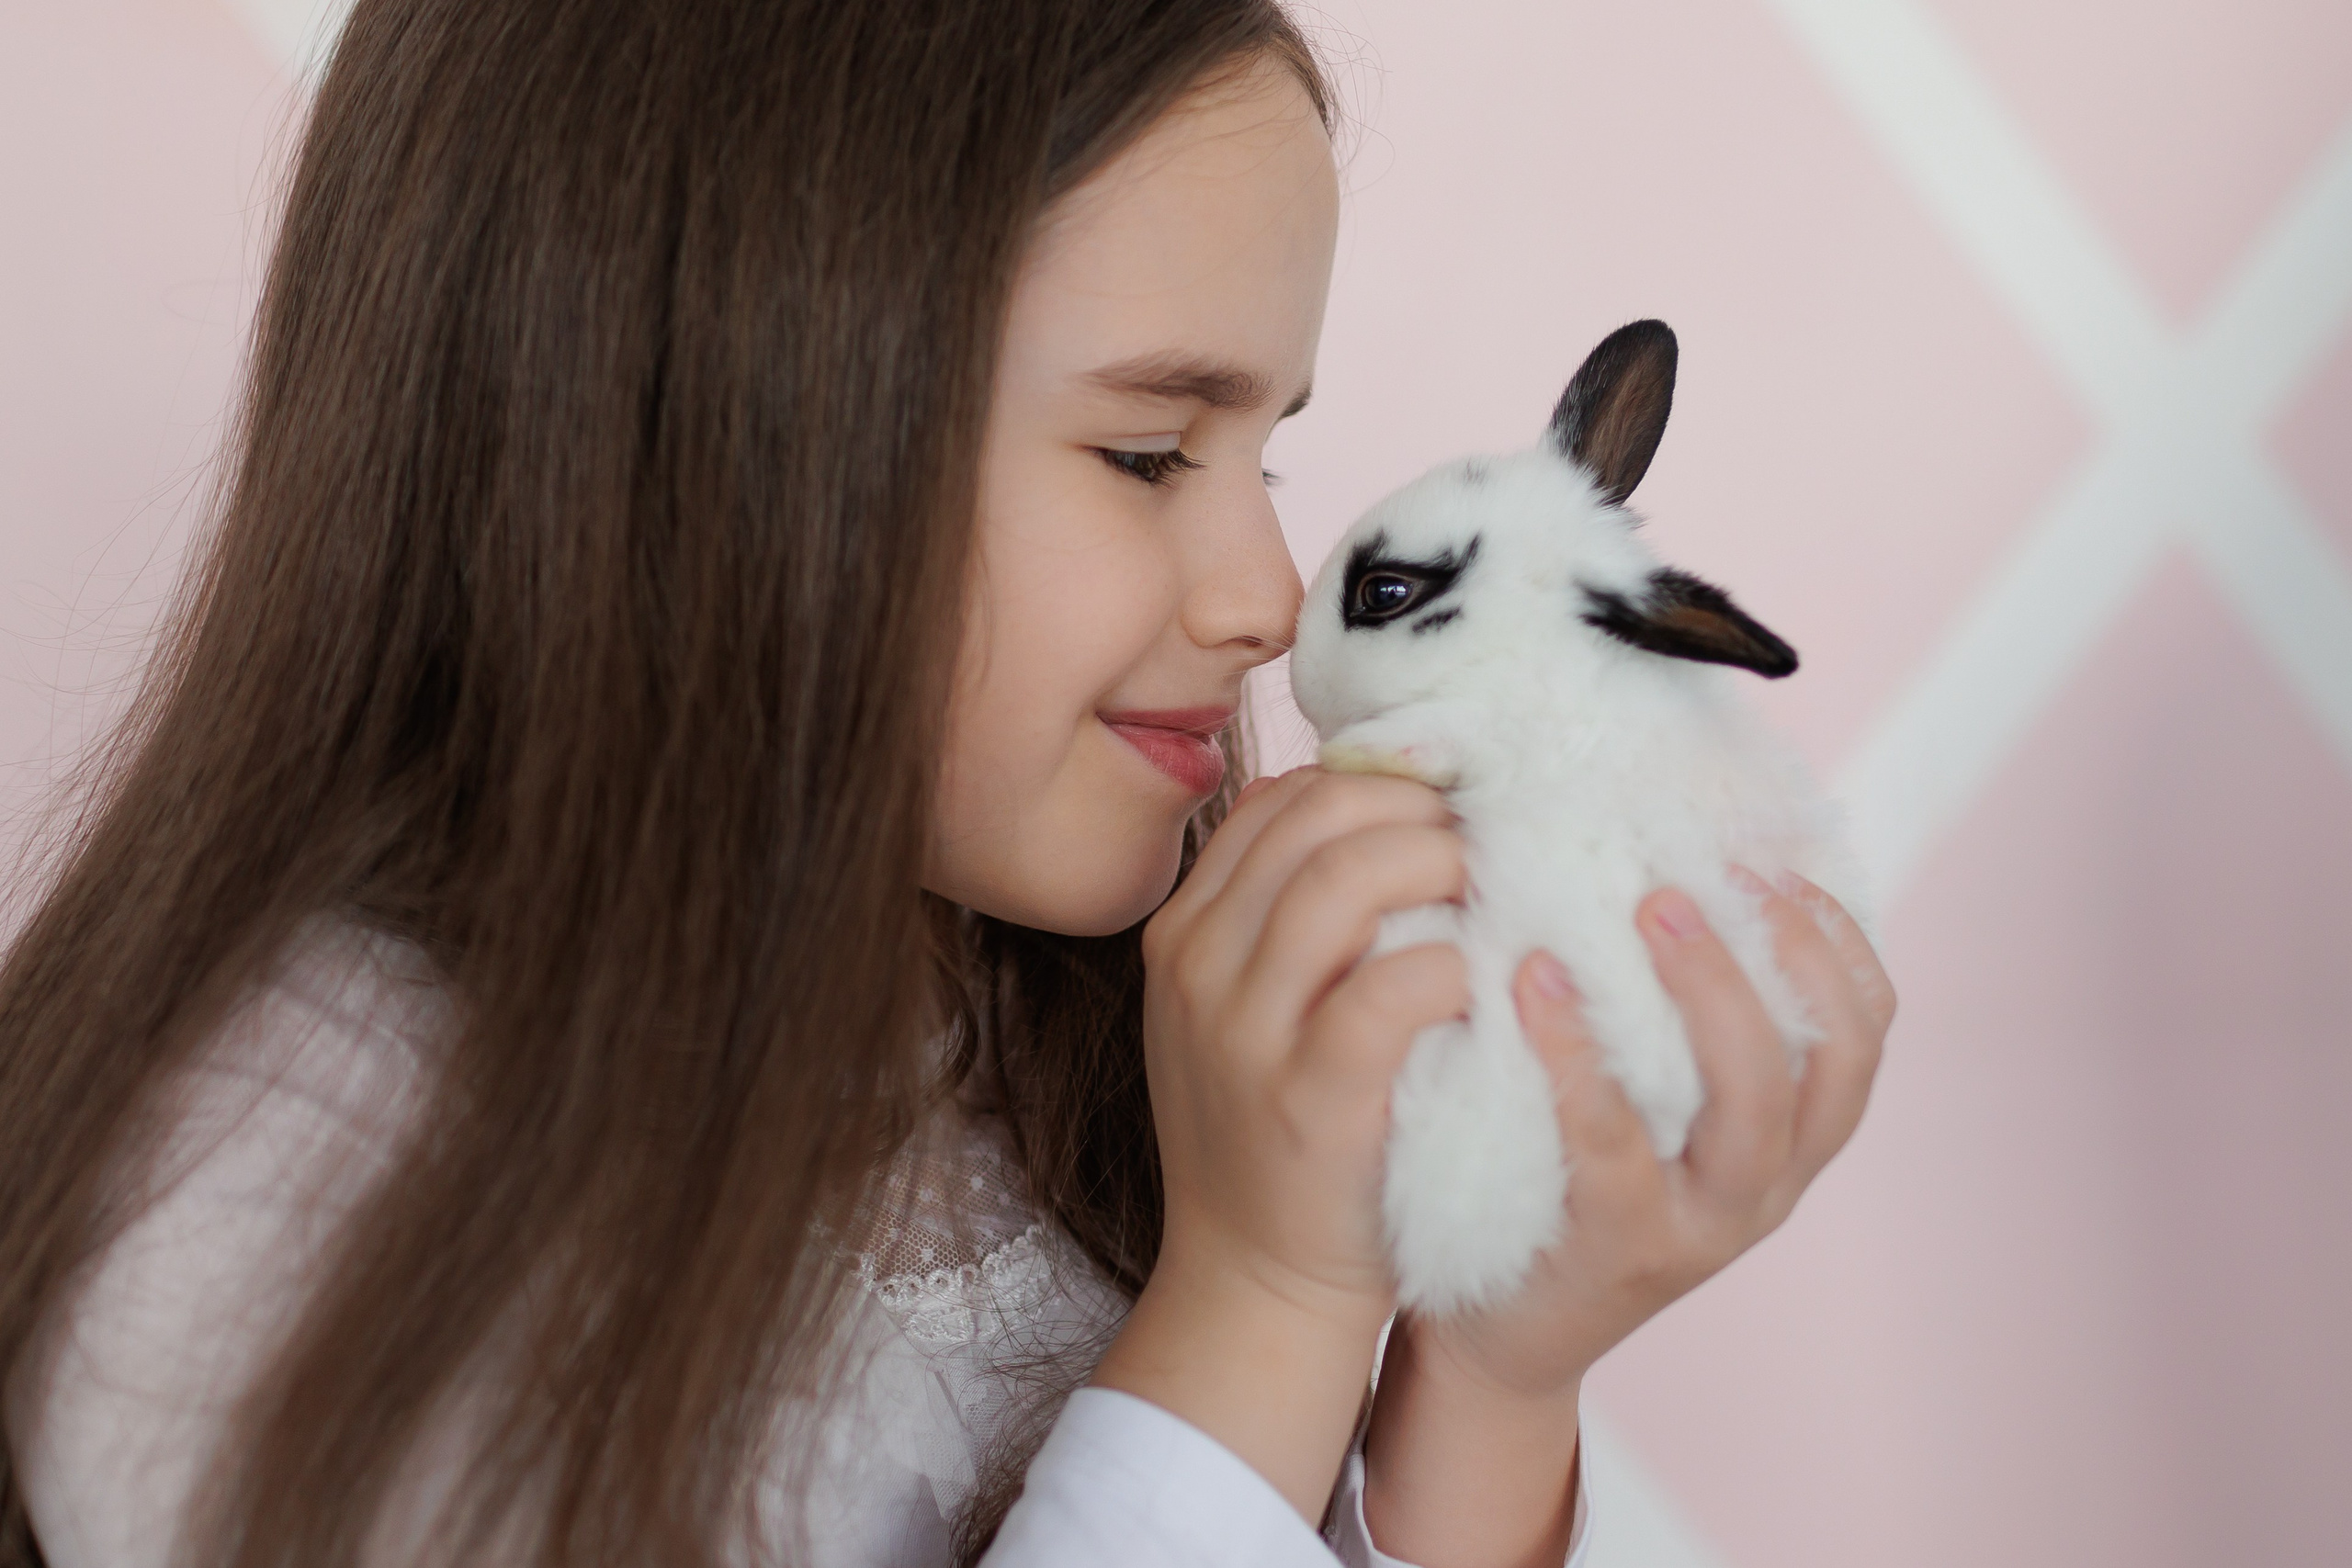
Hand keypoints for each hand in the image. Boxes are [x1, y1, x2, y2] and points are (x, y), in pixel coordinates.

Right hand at [1090, 764, 1472, 1517]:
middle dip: (1418, 811)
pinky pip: (1388, 990)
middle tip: (1484, 843)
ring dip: (1439, 868)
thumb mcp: (1240, 1010)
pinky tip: (1479, 986)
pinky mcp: (1308, 1098)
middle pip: (1317, 820)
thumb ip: (1278, 917)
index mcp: (1182, 933)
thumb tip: (1376, 811)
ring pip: (1347, 880)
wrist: (1254, 1280)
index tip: (1442, 807)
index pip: (1278, 799)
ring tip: (1491, 897)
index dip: (1374, 783)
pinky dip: (1448, 970)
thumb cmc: (1274, 1132)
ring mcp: (1244, 1032)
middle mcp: (1197, 967)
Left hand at [1362, 870, 1894, 1565]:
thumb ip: (1669, 1017)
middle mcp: (1766, 1184)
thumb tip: (1665, 862)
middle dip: (1778, 951)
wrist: (1495, 1329)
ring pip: (1749, 1104)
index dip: (1838, 940)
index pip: (1864, 1030)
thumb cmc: (1562, 1178)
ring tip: (1642, 905)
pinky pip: (1613, 1142)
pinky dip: (1578, 1053)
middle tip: (1689, 875)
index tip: (1775, 862)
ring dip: (1707, 989)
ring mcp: (1703, 1225)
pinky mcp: (1621, 1249)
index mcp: (1788, 1138)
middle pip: (1824, 1058)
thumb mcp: (1644, 1101)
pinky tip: (1534, 977)